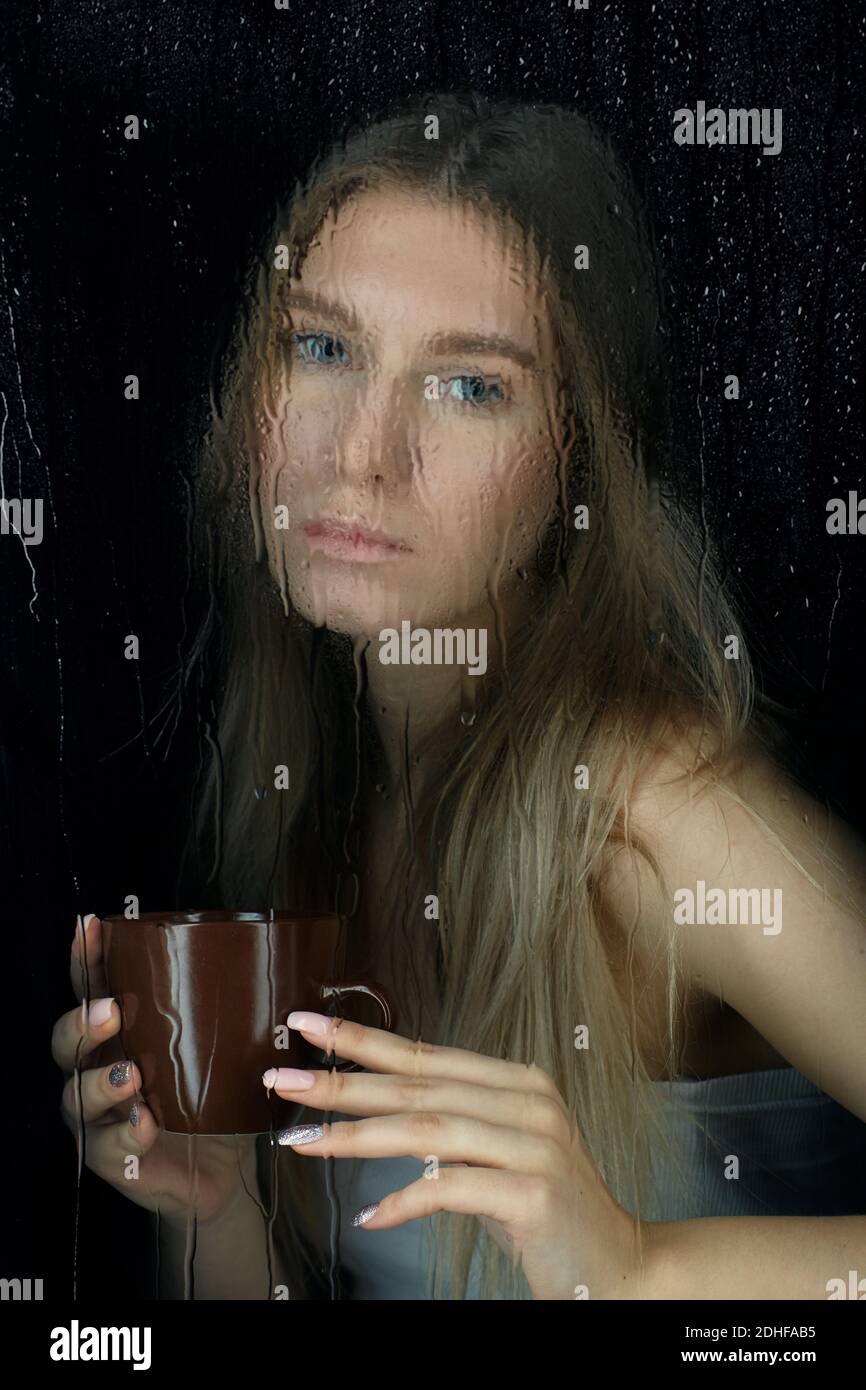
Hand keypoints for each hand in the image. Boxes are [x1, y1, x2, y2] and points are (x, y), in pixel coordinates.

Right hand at [52, 914, 259, 1227]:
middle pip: (69, 1042)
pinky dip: (126, 1135)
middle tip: (111, 1010)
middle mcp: (101, 1070)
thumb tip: (286, 956)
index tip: (89, 925)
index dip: (86, 957)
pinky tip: (144, 1124)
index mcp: (123, 1033)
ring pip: (77, 1096)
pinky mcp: (114, 1158)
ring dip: (101, 1082)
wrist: (225, 1170)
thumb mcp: (225, 1048)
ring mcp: (102, 1117)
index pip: (93, 987)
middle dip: (84, 1022)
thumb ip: (235, 1009)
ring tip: (130, 1075)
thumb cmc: (218, 1096)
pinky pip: (108, 1148)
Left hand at [262, 1010, 644, 1299]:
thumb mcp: (499, 1152)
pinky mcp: (533, 1193)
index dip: (362, 1040)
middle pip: (417, 1086)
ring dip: (356, 1135)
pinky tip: (369, 1215)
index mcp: (518, 1082)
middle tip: (281, 1079)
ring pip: (426, 1130)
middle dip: (342, 1081)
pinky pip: (451, 1189)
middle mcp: (528, 1103)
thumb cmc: (547, 1209)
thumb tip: (378, 1109)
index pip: (425, 1056)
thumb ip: (454, 1123)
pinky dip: (404, 1201)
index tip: (307, 1027)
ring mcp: (534, 1145)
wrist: (619, 1266)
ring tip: (304, 1141)